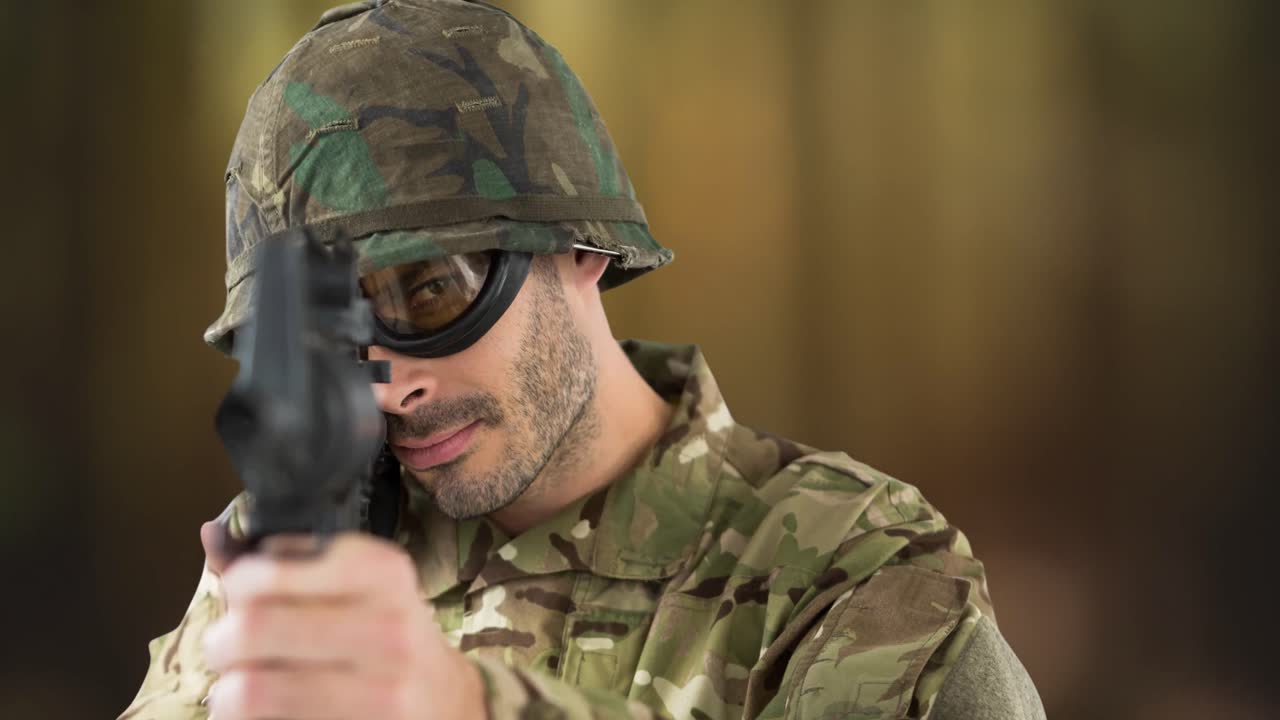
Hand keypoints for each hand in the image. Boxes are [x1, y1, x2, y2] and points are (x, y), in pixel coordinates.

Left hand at [201, 533, 484, 719]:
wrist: (445, 701)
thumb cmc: (384, 634)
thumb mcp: (354, 583)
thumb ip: (284, 562)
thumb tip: (211, 534)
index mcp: (380, 571)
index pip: (263, 573)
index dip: (235, 586)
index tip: (242, 597)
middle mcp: (386, 627)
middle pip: (251, 629)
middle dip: (221, 644)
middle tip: (228, 651)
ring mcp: (381, 690)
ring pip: (249, 690)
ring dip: (228, 693)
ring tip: (240, 689)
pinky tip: (269, 713)